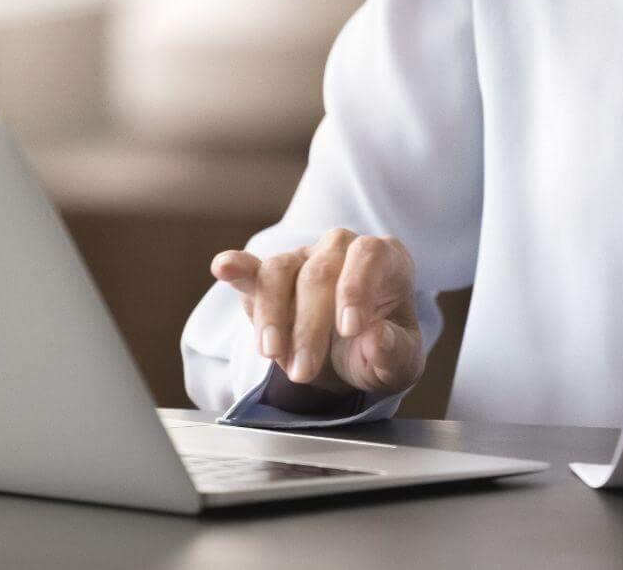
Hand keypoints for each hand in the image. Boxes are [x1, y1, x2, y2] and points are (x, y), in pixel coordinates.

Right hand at [209, 227, 425, 403]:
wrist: (350, 360)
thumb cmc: (380, 350)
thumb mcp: (398, 363)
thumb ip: (393, 351)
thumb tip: (376, 336)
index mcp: (385, 260)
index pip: (370, 255)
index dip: (356, 288)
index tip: (349, 330)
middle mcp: (341, 249)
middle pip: (319, 272)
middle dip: (309, 326)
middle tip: (304, 372)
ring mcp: (303, 258)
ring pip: (280, 271)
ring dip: (272, 315)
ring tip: (271, 355)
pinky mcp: (268, 276)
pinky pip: (252, 268)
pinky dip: (237, 268)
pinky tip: (224, 267)